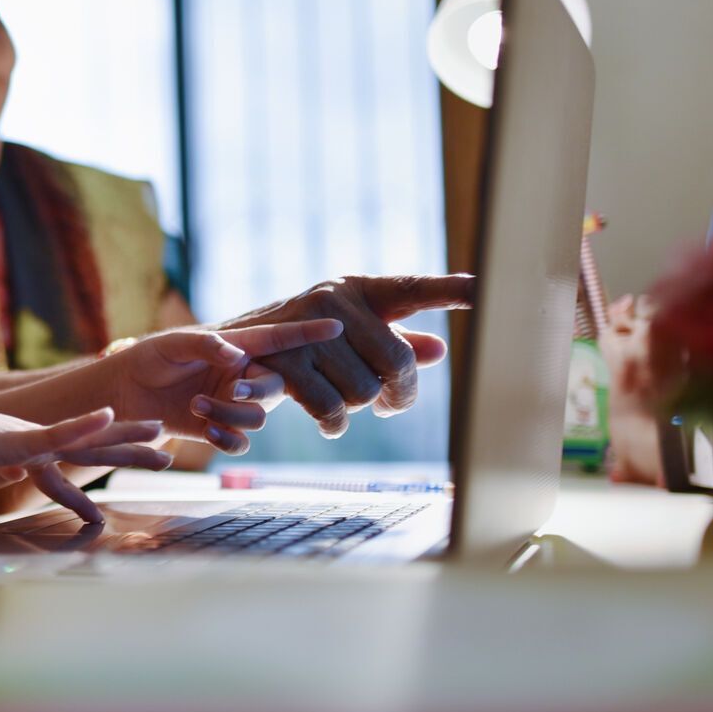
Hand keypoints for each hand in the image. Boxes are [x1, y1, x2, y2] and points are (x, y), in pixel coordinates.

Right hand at [0, 401, 167, 524]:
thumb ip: (4, 465)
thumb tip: (14, 475)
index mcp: (31, 447)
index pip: (78, 454)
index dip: (109, 452)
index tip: (137, 452)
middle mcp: (36, 439)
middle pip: (94, 446)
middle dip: (132, 449)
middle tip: (168, 450)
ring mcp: (29, 440)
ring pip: (88, 441)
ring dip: (124, 440)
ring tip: (158, 438)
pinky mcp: (15, 442)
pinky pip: (55, 435)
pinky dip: (82, 426)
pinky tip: (106, 415)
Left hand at [110, 321, 346, 453]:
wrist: (124, 394)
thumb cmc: (149, 358)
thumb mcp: (173, 344)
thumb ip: (205, 344)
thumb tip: (235, 354)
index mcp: (237, 346)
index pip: (279, 339)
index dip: (308, 333)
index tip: (338, 324)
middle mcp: (242, 375)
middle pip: (276, 387)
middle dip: (257, 391)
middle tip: (230, 388)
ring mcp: (233, 403)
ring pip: (258, 417)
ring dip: (232, 414)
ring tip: (196, 405)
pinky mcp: (220, 428)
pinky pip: (241, 441)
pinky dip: (229, 440)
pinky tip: (209, 432)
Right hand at [217, 274, 474, 436]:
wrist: (225, 353)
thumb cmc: (300, 345)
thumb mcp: (347, 337)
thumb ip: (391, 341)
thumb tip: (438, 350)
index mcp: (359, 289)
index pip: (414, 287)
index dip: (452, 288)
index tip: (487, 286)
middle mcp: (334, 299)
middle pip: (397, 362)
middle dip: (399, 395)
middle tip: (389, 406)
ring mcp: (308, 329)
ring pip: (364, 392)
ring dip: (356, 409)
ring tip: (339, 403)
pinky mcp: (284, 362)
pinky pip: (331, 410)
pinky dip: (333, 425)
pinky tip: (329, 423)